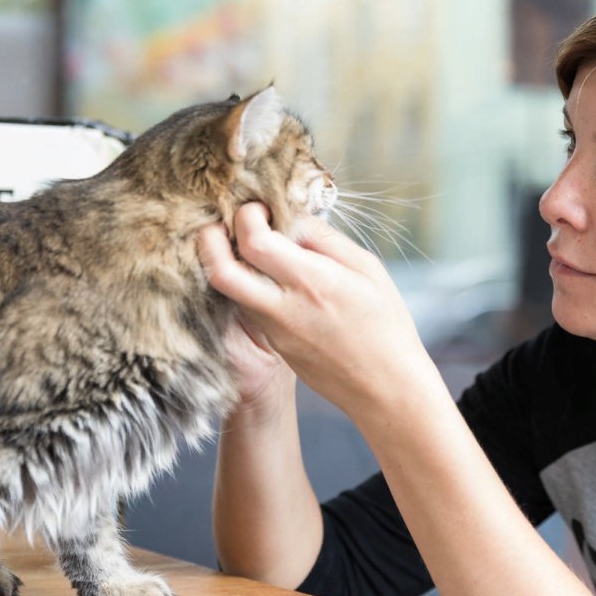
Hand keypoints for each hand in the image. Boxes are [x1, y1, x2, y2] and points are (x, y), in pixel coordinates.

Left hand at [198, 203, 437, 419]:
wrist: (385, 387)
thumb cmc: (386, 323)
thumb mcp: (367, 268)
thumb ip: (324, 239)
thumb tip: (291, 215)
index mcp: (312, 281)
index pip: (254, 242)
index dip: (247, 217)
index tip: (259, 208)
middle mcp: (284, 307)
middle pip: (220, 272)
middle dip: (209, 241)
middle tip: (221, 224)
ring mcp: (274, 331)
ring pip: (230, 290)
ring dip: (229, 263)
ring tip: (250, 245)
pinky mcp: (274, 345)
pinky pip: (249, 308)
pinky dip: (248, 285)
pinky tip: (269, 275)